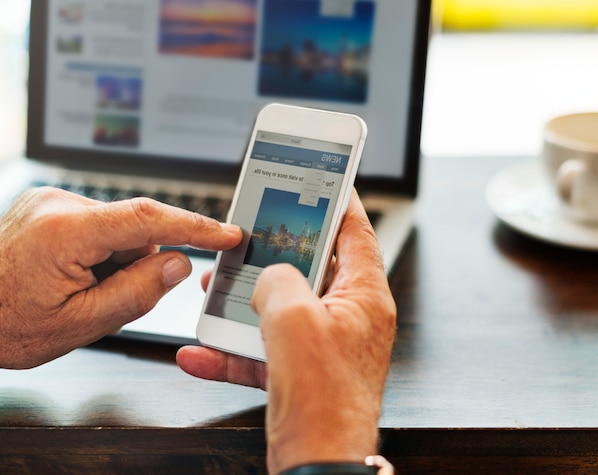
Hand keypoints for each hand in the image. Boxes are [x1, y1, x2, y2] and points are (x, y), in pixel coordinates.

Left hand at [0, 187, 241, 368]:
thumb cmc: (3, 323)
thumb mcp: (78, 324)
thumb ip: (136, 293)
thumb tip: (179, 264)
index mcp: (65, 232)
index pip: (148, 220)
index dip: (195, 226)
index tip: (227, 234)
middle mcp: (59, 205)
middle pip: (136, 230)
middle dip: (137, 264)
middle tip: (104, 297)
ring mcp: (53, 201)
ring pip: (119, 230)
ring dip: (116, 260)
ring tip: (77, 288)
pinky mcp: (51, 206)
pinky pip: (100, 226)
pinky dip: (100, 252)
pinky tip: (71, 275)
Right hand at [177, 190, 395, 473]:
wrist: (317, 464)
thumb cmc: (323, 399)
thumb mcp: (293, 319)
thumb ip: (277, 281)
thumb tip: (269, 276)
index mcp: (363, 296)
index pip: (354, 232)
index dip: (338, 201)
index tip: (322, 179)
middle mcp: (348, 317)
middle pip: (312, 266)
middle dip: (274, 253)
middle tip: (250, 236)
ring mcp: (324, 344)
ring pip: (282, 306)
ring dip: (244, 301)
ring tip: (214, 291)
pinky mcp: (301, 370)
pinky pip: (264, 348)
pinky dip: (233, 348)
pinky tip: (200, 351)